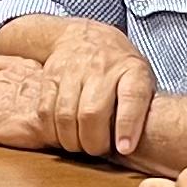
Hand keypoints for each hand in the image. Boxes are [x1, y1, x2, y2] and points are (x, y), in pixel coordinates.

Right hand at [31, 18, 159, 163]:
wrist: (84, 37)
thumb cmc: (118, 69)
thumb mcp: (140, 80)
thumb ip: (140, 109)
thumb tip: (131, 146)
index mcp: (132, 70)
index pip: (132, 96)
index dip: (127, 125)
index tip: (124, 148)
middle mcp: (103, 67)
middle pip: (92, 113)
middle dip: (93, 142)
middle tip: (96, 149)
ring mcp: (74, 69)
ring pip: (65, 115)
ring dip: (71, 140)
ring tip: (79, 144)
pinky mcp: (51, 75)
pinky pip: (45, 111)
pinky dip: (51, 131)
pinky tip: (61, 134)